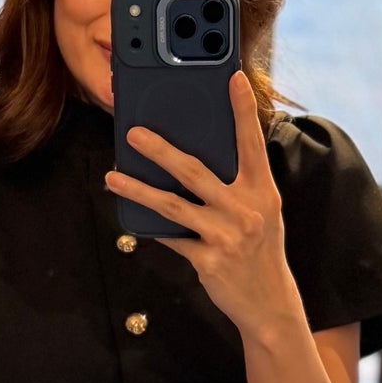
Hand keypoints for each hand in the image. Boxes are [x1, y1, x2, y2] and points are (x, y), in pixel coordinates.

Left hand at [104, 70, 301, 340]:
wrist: (269, 303)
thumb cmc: (260, 251)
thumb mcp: (262, 212)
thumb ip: (238, 185)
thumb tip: (196, 157)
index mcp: (262, 191)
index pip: (252, 143)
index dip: (243, 110)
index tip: (233, 79)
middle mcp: (245, 210)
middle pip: (195, 172)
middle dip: (161, 150)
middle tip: (134, 133)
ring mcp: (226, 236)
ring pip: (172, 206)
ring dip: (138, 190)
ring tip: (112, 176)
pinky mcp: (208, 261)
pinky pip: (171, 237)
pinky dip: (152, 227)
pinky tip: (132, 218)